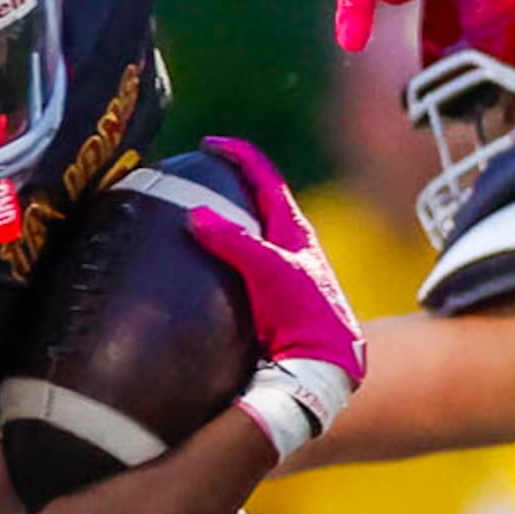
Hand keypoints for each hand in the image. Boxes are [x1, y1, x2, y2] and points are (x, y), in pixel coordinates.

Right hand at [188, 136, 364, 458]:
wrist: (324, 369)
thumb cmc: (308, 317)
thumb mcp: (271, 272)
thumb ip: (235, 241)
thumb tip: (196, 214)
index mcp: (294, 231)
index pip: (266, 179)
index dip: (240, 156)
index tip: (210, 144)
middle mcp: (289, 248)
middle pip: (258, 203)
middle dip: (229, 186)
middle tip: (196, 178)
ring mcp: (280, 276)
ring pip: (249, 237)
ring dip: (225, 223)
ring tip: (190, 219)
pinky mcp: (269, 302)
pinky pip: (239, 269)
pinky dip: (220, 258)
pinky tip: (199, 270)